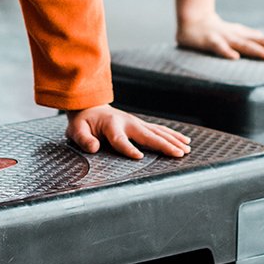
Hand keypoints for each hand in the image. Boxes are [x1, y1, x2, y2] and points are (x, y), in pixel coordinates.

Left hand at [65, 105, 191, 159]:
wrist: (90, 106)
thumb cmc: (84, 122)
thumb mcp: (76, 130)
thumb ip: (83, 139)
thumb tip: (94, 148)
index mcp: (112, 125)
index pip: (120, 140)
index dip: (129, 149)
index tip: (139, 157)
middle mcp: (128, 122)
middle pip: (148, 135)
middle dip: (163, 144)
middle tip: (178, 153)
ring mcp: (136, 123)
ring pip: (158, 132)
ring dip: (173, 141)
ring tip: (186, 149)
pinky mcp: (141, 125)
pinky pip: (160, 130)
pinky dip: (173, 135)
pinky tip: (184, 141)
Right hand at [177, 12, 263, 60]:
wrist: (192, 20)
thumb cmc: (217, 31)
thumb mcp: (236, 35)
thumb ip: (250, 41)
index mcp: (245, 35)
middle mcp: (238, 35)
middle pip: (261, 42)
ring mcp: (224, 37)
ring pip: (244, 45)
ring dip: (259, 52)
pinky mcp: (209, 41)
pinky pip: (219, 47)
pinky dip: (226, 52)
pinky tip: (234, 58)